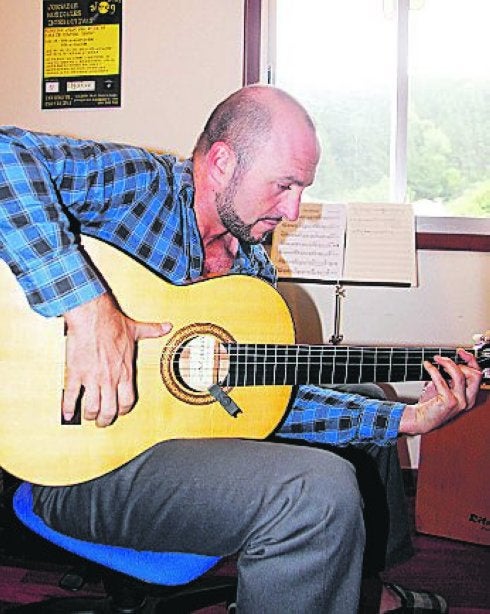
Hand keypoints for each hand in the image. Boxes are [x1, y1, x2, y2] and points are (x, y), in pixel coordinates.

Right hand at [62, 293, 171, 426]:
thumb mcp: (136, 329)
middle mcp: (110, 378)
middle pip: (109, 410)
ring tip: (86, 415)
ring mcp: (92, 378)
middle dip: (105, 419)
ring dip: (89, 414)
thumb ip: (152, 331)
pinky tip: (67, 413)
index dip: (123, 410)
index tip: (119, 411)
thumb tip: (166, 327)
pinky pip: (71, 396)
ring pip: (92, 407)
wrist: (93, 316)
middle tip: (101, 422)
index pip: (127, 400)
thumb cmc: (112, 322)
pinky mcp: (76, 373)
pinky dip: (68, 407)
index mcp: (125, 371)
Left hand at [399, 348, 481, 434]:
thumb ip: (450, 377)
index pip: (477, 375)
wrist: (420, 418)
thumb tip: (448, 360)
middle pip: (475, 374)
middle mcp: (467, 400)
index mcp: (469, 396)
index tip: (461, 352)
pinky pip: (442, 380)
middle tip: (446, 357)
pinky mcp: (449, 402)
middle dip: (461, 361)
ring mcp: (459, 401)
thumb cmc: (431, 404)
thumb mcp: (444, 387)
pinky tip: (427, 366)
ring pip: (460, 375)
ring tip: (436, 360)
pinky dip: (433, 370)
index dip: (471, 361)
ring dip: (447, 363)